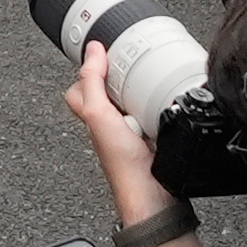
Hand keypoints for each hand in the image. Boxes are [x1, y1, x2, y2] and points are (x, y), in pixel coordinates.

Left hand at [62, 37, 165, 224]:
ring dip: (141, 93)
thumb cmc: (124, 168)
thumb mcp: (100, 116)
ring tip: (150, 80)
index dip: (89, 68)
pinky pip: (153, 118)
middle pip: (108, 95)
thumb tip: (93, 50)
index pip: (81, 87)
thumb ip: (93, 83)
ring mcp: (130, 136)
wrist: (152, 197)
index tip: (105, 50)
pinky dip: (160, 110)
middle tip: (131, 62)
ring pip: (131, 106)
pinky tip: (166, 108)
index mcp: (93, 119)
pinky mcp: (151, 143)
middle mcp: (109, 129)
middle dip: (119, 79)